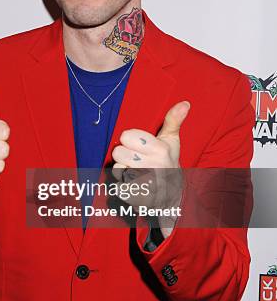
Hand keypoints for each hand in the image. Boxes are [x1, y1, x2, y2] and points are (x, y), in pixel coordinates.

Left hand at [111, 101, 189, 233]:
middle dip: (124, 156)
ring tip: (136, 173)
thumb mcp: (172, 141)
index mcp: (159, 149)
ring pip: (116, 169)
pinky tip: (133, 186)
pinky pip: (116, 186)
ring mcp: (144, 183)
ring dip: (123, 171)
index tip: (139, 146)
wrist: (173, 196)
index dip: (129, 140)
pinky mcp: (135, 198)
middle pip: (118, 152)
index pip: (126, 136)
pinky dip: (121, 186)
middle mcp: (153, 166)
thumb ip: (173, 121)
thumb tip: (185, 102)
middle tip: (137, 161)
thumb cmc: (168, 162)